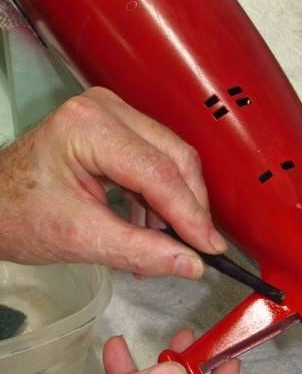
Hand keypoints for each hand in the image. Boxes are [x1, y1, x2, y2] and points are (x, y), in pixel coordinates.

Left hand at [0, 87, 225, 276]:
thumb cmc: (16, 214)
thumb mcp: (80, 239)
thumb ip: (139, 251)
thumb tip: (190, 263)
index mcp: (89, 127)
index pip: (157, 172)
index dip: (189, 214)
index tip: (210, 247)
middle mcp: (105, 109)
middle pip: (173, 158)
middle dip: (188, 207)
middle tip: (196, 249)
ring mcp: (110, 114)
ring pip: (170, 159)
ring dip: (174, 205)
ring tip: (163, 246)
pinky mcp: (114, 128)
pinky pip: (155, 160)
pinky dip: (159, 197)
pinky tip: (150, 230)